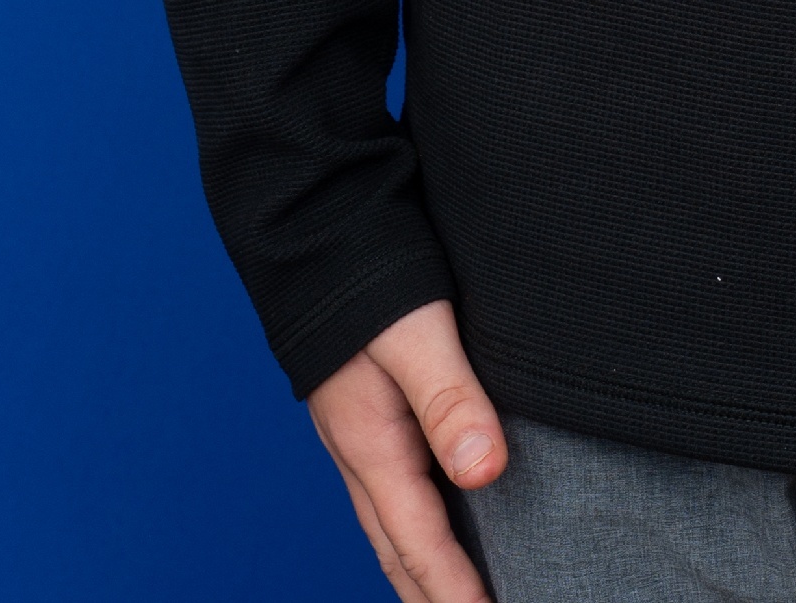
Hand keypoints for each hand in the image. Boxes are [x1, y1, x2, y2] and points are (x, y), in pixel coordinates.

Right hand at [306, 299, 507, 601]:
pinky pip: (388, 493)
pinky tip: (432, 522)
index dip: (455, 592)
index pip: (420, 542)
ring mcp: (356, 436)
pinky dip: (410, 528)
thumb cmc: (364, 273)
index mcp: (372, 446)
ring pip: (389, 525)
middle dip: (431, 597)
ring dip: (419, 570)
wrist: (311, 229)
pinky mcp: (362, 414)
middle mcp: (359, 452)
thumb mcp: (417, 333)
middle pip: (397, 551)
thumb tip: (484, 472)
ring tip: (452, 599)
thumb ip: (450, 399)